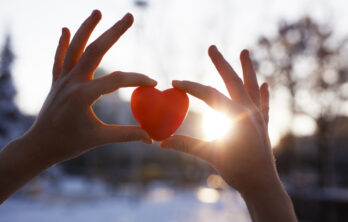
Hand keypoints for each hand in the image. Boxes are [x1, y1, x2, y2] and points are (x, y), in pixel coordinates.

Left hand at [0, 10, 156, 202]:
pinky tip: (65, 29)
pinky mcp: (57, 81)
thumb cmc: (70, 144)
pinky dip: (62, 43)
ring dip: (86, 28)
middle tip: (130, 16)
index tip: (153, 83)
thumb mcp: (100, 139)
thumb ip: (127, 135)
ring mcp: (62, 79)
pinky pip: (59, 58)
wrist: (40, 146)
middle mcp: (72, 82)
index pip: (117, 80)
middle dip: (114, 32)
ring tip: (98, 11)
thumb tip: (151, 138)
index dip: (137, 79)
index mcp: (84, 96)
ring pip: (75, 48)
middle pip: (95, 50)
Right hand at [161, 46, 296, 220]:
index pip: (209, 95)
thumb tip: (162, 143)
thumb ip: (187, 145)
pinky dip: (263, 94)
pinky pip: (264, 104)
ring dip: (247, 69)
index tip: (175, 82)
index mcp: (235, 116)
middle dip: (221, 64)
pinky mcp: (263, 124)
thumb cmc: (238, 172)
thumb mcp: (211, 156)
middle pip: (232, 81)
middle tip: (212, 48)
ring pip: (251, 87)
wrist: (262, 186)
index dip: (191, 87)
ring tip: (245, 51)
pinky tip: (265, 83)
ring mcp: (258, 116)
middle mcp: (249, 111)